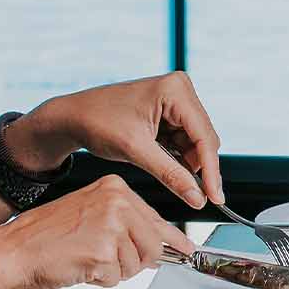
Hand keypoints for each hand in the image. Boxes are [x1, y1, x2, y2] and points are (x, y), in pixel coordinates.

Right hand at [0, 177, 188, 288]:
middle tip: (107, 260)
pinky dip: (100, 281)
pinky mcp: (103, 252)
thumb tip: (164, 248)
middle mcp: (118, 202)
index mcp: (116, 188)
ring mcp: (111, 226)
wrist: (14, 250)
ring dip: (114, 272)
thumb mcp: (93, 215)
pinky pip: (116, 279)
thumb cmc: (48, 236)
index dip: (171, 241)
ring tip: (86, 258)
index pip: (158, 219)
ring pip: (136, 265)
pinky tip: (80, 266)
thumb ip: (129, 227)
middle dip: (135, 262)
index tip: (187, 249)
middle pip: (153, 246)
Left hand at [17, 71, 225, 210]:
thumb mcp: (136, 151)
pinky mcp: (170, 112)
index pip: (204, 136)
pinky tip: (166, 167)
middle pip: (203, 139)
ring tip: (170, 178)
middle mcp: (180, 90)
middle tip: (196, 197)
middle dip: (198, 168)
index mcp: (175, 90)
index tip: (216, 197)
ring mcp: (176, 100)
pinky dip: (177, 158)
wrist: (73, 117)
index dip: (211, 170)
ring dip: (186, 164)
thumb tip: (197, 198)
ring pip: (195, 143)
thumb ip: (170, 175)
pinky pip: (183, 141)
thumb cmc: (97, 123)